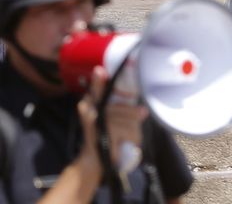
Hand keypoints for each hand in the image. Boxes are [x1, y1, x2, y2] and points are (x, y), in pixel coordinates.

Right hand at [76, 66, 146, 180]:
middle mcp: (88, 111)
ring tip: (129, 136)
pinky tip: (126, 144)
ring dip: (134, 130)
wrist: (95, 161)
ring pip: (127, 120)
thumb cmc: (105, 135)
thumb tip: (141, 110)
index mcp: (88, 103)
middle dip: (133, 112)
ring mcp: (96, 124)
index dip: (98, 80)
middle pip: (119, 107)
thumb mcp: (109, 119)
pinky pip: (129, 132)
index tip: (100, 71)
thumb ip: (118, 108)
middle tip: (143, 111)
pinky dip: (133, 138)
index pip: (95, 89)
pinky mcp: (106, 135)